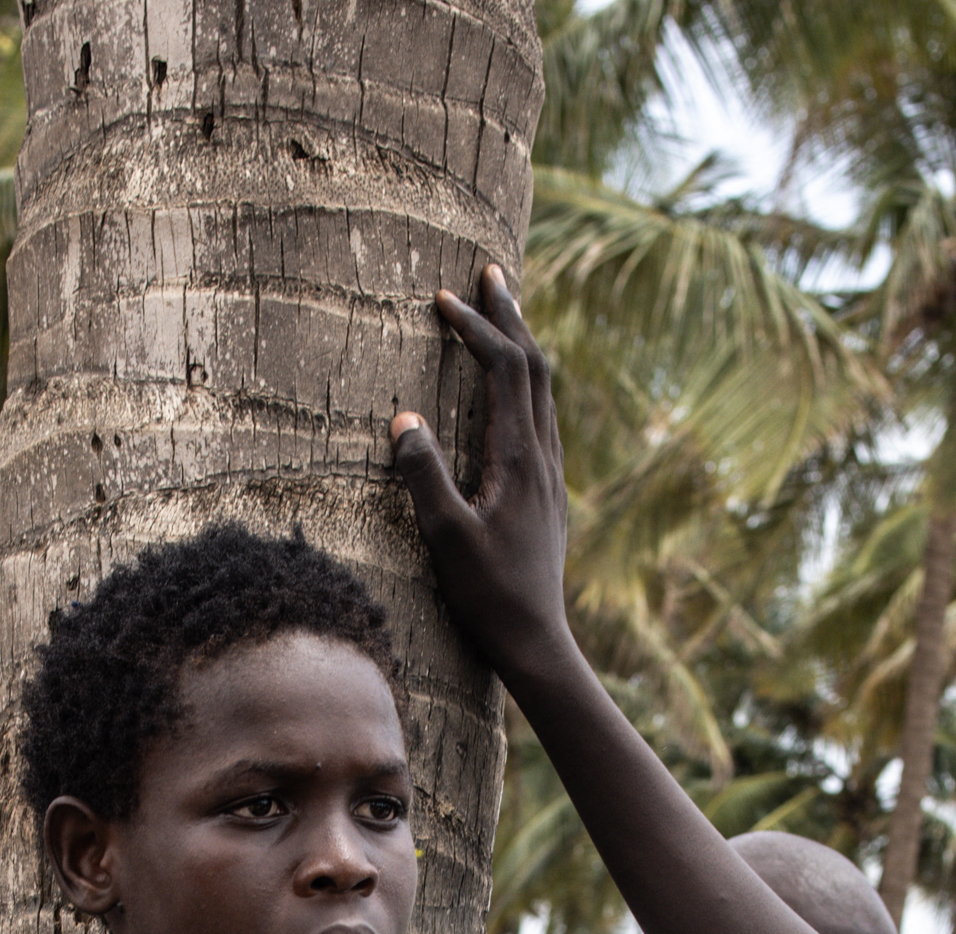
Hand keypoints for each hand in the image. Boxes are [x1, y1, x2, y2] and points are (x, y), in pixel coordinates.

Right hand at [390, 264, 578, 687]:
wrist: (537, 640)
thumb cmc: (488, 596)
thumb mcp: (445, 538)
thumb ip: (424, 476)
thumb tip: (404, 418)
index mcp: (518, 458)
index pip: (505, 369)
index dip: (476, 328)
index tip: (443, 300)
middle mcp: (543, 457)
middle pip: (535, 364)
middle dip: (509, 315)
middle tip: (489, 272)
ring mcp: (551, 474)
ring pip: (545, 389)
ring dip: (522, 344)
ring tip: (503, 312)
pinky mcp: (549, 492)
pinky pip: (543, 416)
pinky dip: (526, 382)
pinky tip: (514, 390)